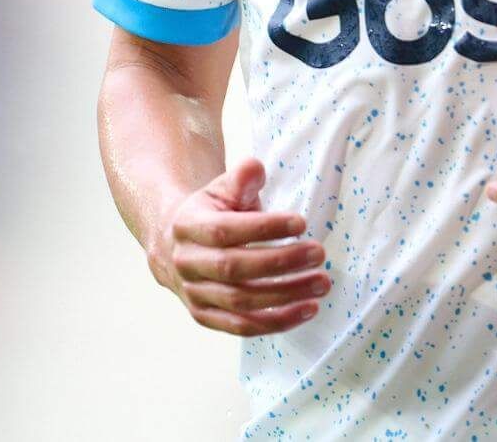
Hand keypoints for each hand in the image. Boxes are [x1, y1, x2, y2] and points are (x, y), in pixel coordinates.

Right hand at [146, 157, 329, 335]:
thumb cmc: (210, 214)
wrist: (175, 246)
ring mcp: (195, 294)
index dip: (263, 228)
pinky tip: (307, 310)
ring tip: (321, 283)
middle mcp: (188, 264)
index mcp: (188, 227)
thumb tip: (255, 168)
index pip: (225, 230)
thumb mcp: (221, 189)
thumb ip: (240, 178)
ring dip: (286, 296)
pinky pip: (242, 327)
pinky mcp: (206, 317)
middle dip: (281, 262)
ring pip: (241, 302)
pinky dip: (277, 322)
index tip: (301, 223)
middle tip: (319, 254)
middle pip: (234, 268)